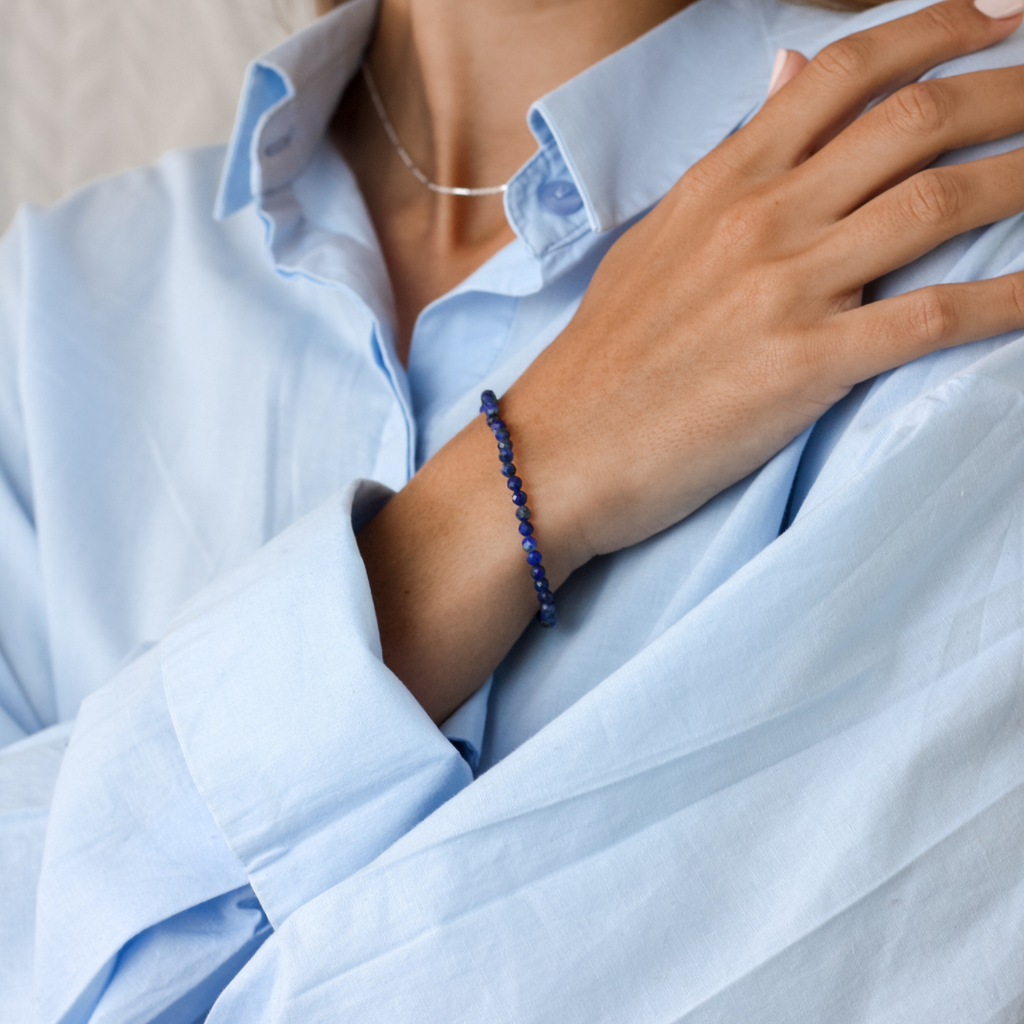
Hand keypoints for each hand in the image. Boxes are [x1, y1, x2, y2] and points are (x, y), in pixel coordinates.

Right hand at [504, 0, 1023, 568]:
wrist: (558, 450)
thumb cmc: (607, 355)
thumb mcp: (658, 239)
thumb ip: (731, 161)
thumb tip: (785, 80)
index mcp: (723, 182)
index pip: (842, 72)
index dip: (936, 29)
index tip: (1000, 18)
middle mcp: (760, 217)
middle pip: (915, 121)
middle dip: (1013, 91)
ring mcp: (781, 289)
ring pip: (938, 203)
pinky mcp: (801, 366)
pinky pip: (929, 318)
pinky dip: (1007, 301)